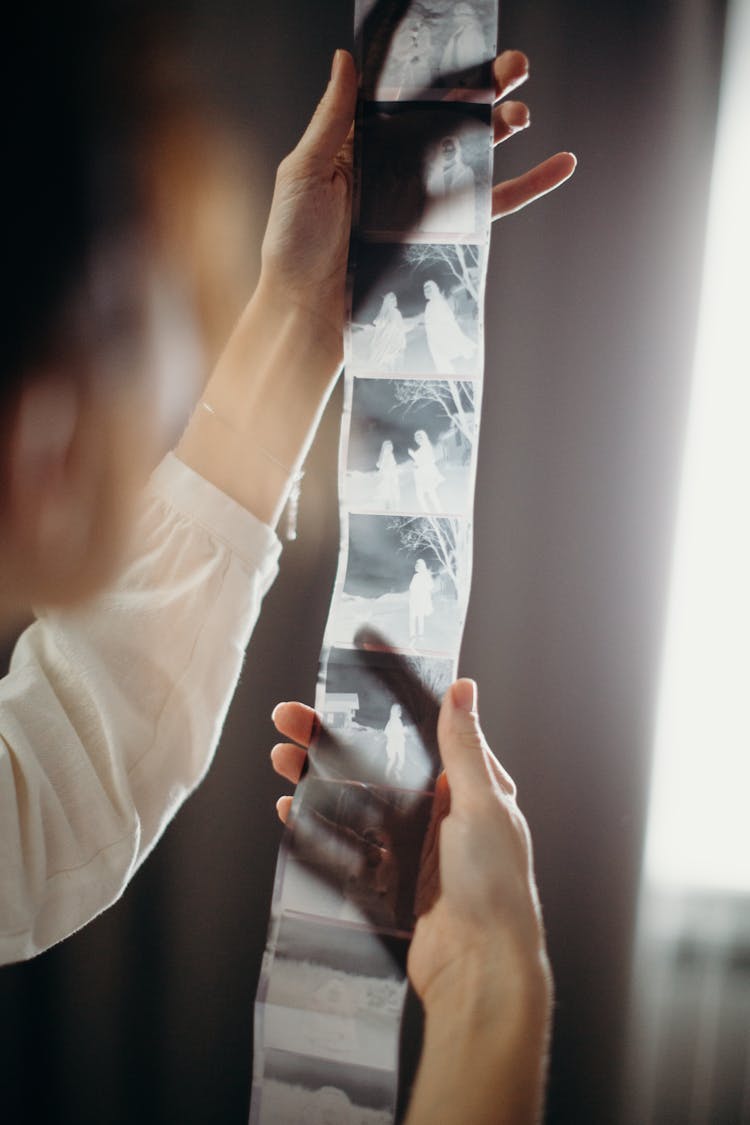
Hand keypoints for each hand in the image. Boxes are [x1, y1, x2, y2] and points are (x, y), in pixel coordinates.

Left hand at [259, 49, 575, 364]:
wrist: (307, 311)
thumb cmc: (292, 244)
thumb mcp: (304, 171)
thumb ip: (332, 117)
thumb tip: (348, 58)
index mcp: (366, 143)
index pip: (411, 95)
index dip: (443, 70)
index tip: (472, 45)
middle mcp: (399, 167)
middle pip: (452, 117)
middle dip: (486, 89)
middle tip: (516, 67)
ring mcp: (424, 201)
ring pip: (476, 155)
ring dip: (504, 128)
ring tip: (522, 114)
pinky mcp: (444, 235)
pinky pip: (494, 207)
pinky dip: (531, 187)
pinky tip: (562, 165)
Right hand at [271, 681, 551, 1123]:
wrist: (481, 969)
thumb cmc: (496, 885)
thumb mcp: (482, 805)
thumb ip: (463, 749)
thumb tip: (463, 689)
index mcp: (468, 787)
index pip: (421, 730)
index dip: (385, 701)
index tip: (352, 669)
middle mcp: (440, 812)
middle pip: (376, 764)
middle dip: (331, 740)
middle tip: (290, 718)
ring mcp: (413, 847)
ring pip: (354, 801)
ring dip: (316, 778)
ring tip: (281, 758)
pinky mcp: (390, 879)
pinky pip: (347, 845)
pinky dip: (317, 827)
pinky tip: (290, 810)